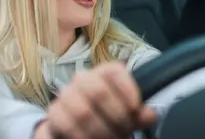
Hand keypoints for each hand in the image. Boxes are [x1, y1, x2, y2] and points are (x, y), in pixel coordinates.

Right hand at [34, 61, 156, 138]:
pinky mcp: (53, 115)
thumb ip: (140, 112)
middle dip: (116, 117)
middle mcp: (82, 80)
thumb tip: (151, 114)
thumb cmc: (109, 114)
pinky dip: (81, 137)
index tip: (137, 109)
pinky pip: (65, 126)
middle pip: (99, 92)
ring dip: (100, 132)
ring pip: (83, 112)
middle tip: (125, 131)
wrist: (78, 124)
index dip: (128, 89)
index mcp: (104, 73)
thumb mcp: (127, 112)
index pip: (114, 71)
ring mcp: (65, 96)